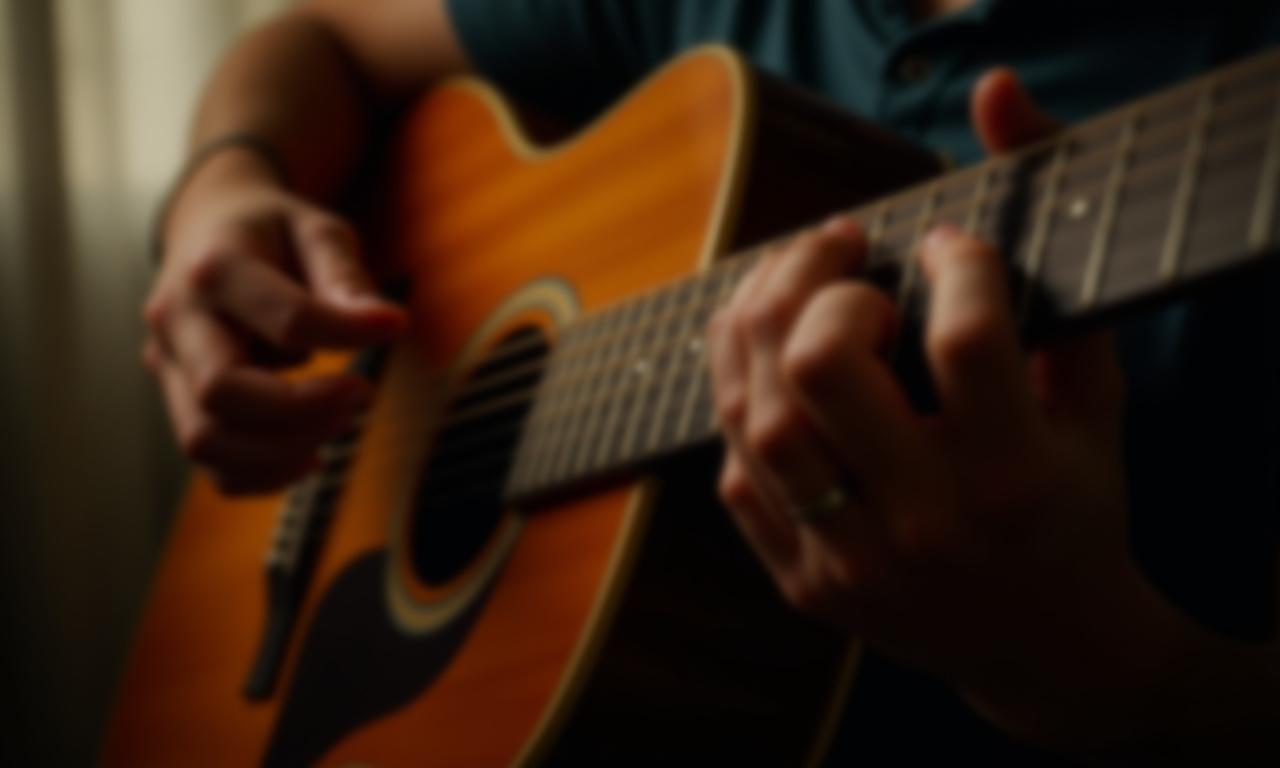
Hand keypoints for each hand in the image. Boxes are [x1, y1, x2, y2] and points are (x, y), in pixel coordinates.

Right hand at [143, 147, 405, 493]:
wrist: (208, 227)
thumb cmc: (271, 232)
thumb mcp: (316, 230)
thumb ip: (346, 276)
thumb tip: (386, 324)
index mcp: (215, 267)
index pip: (285, 319)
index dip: (347, 332)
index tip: (394, 326)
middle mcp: (176, 319)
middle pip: (221, 392)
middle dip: (303, 409)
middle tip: (358, 393)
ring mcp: (169, 365)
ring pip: (205, 440)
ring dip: (283, 450)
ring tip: (338, 422)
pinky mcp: (179, 399)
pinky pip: (212, 464)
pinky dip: (265, 474)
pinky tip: (310, 451)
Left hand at [707, 70, 1137, 704]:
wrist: (1046, 647)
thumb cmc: (1075, 509)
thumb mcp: (1097, 404)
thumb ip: (1055, 279)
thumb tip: (996, 109)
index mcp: (1016, 482)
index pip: (966, 339)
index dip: (954, 260)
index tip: (944, 247)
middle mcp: (926, 530)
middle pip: (823, 367)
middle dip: (825, 285)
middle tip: (845, 259)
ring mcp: (852, 565)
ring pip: (757, 418)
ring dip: (757, 324)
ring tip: (790, 283)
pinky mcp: (802, 586)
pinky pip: (734, 473)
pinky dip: (740, 398)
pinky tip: (767, 359)